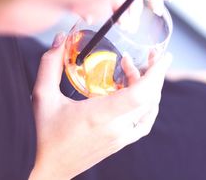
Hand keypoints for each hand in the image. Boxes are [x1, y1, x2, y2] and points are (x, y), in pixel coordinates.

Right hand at [29, 33, 171, 179]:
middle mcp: (116, 128)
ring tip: (136, 71)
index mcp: (99, 115)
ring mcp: (120, 138)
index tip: (163, 56)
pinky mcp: (119, 144)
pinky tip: (139, 96)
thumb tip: (60, 38)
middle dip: (154, 73)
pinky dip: (148, 107)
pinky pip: (143, 124)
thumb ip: (50, 64)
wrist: (44, 169)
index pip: (140, 94)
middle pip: (149, 98)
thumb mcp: (42, 96)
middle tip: (149, 55)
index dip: (155, 74)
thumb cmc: (41, 134)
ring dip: (150, 88)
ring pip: (148, 111)